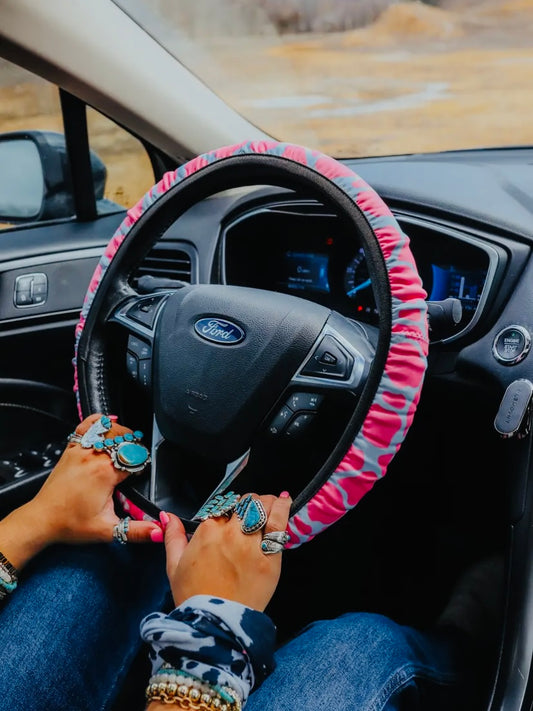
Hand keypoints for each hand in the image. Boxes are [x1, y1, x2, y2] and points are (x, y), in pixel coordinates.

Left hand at [0, 414, 161, 568]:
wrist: (42, 520)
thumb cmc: (70, 524)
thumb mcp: (108, 530)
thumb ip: (137, 531)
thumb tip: (158, 531)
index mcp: (105, 473)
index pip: (135, 458)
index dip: (142, 465)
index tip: (140, 474)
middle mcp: (93, 457)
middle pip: (124, 440)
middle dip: (135, 448)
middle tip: (136, 461)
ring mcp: (80, 451)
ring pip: (108, 431)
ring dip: (121, 434)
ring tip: (127, 444)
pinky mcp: (70, 450)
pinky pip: (85, 427)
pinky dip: (98, 421)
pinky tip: (107, 422)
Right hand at [163, 492, 291, 610]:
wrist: (215, 625)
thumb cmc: (194, 597)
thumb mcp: (174, 566)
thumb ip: (173, 537)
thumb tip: (168, 516)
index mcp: (207, 532)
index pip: (222, 507)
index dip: (228, 510)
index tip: (231, 516)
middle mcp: (231, 534)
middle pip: (245, 503)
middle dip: (248, 504)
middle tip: (252, 511)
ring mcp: (252, 545)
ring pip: (263, 508)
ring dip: (268, 501)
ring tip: (272, 501)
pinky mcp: (271, 559)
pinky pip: (279, 525)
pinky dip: (283, 510)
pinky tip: (285, 502)